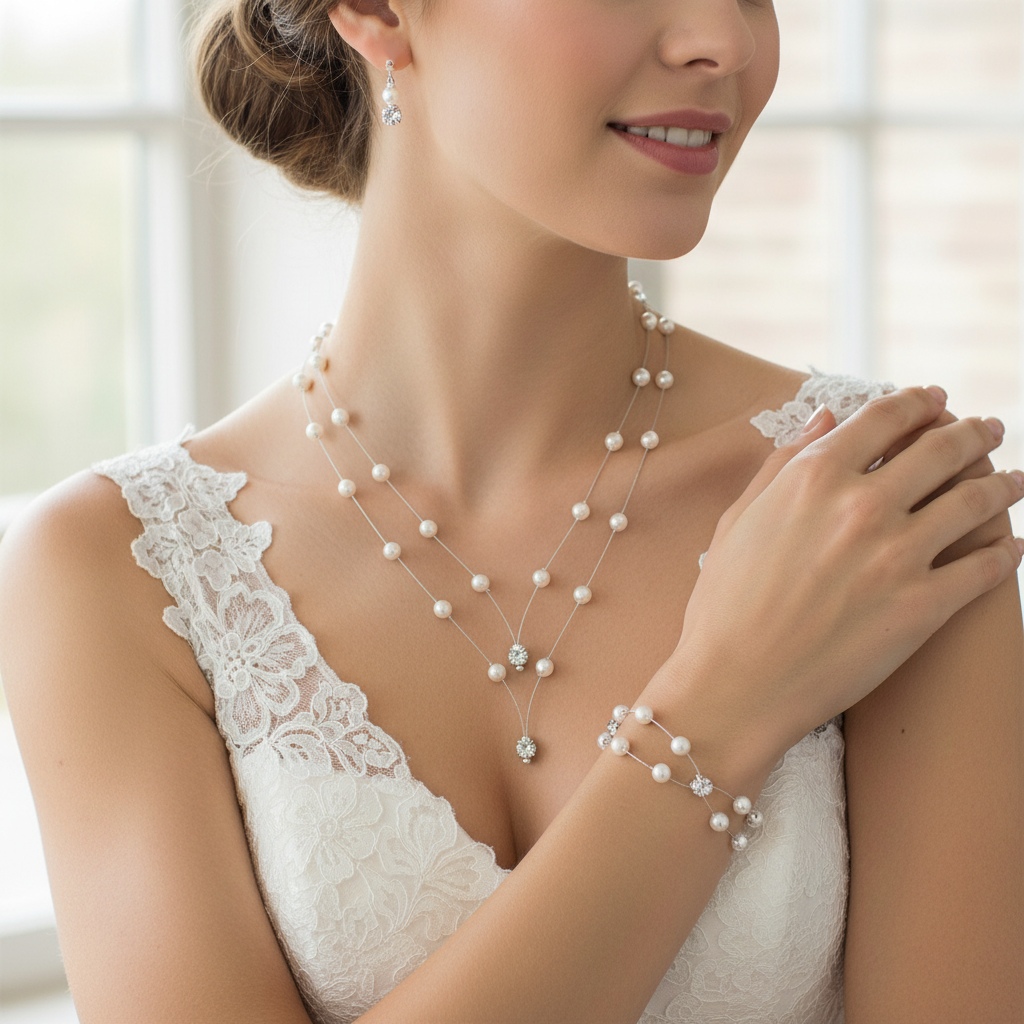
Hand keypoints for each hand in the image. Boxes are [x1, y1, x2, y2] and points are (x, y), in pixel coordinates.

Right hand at [673, 386, 1022, 749]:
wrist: (735, 685)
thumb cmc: (724, 605)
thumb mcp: (739, 519)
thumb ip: (783, 462)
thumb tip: (827, 418)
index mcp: (814, 477)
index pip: (885, 417)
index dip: (918, 401)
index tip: (934, 399)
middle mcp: (862, 506)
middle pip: (943, 448)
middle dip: (974, 431)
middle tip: (990, 428)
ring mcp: (898, 557)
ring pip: (976, 501)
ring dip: (1004, 483)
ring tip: (1015, 480)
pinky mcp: (923, 608)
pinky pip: (984, 568)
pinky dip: (1008, 552)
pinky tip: (1014, 545)